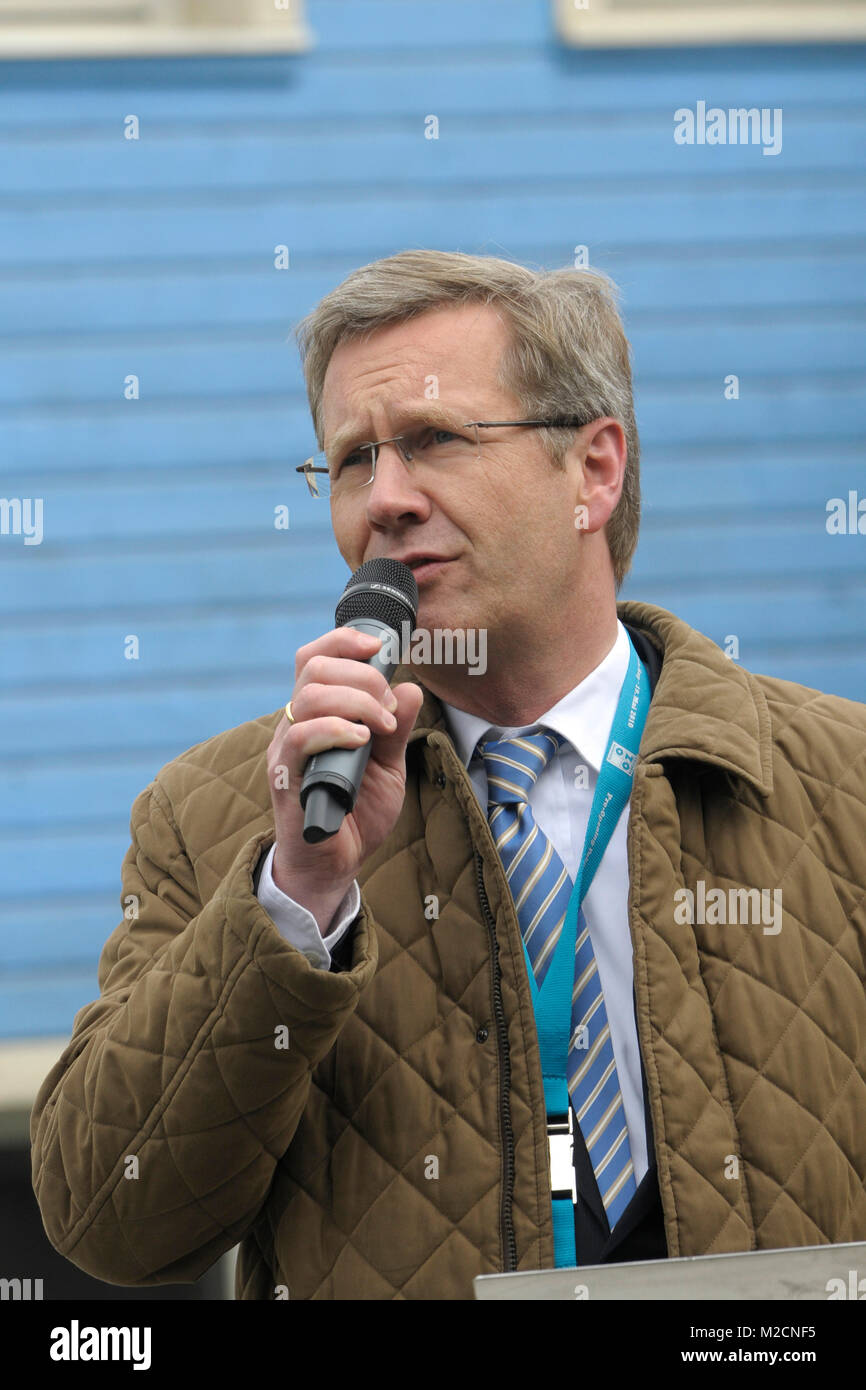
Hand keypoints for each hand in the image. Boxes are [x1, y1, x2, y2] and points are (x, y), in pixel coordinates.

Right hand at [266, 626, 423, 911]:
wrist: (336, 863)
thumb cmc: (357, 812)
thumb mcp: (389, 765)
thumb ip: (397, 728)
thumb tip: (411, 688)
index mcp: (318, 713)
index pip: (316, 657)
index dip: (343, 641)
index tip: (377, 647)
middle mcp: (296, 723)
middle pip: (314, 666)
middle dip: (362, 675)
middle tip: (388, 707)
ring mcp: (288, 748)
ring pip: (309, 695)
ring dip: (355, 701)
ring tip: (379, 727)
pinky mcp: (285, 776)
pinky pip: (300, 737)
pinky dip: (335, 729)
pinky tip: (361, 741)